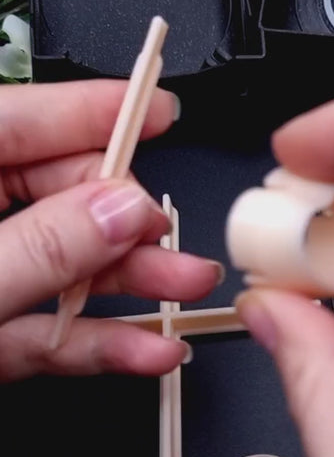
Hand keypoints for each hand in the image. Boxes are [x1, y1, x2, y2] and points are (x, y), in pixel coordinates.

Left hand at [0, 80, 221, 381]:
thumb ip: (41, 247)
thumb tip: (124, 211)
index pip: (22, 119)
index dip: (95, 109)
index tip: (158, 108)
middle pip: (59, 196)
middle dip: (126, 218)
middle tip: (166, 233)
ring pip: (66, 265)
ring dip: (132, 282)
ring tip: (188, 287)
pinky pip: (51, 326)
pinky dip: (101, 339)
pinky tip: (148, 348)